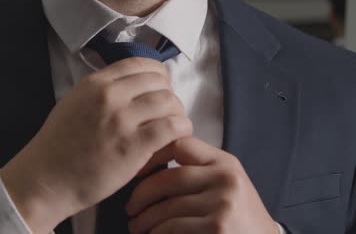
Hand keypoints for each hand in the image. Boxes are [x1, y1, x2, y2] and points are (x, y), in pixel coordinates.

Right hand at [0, 58, 192, 232]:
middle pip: (160, 81)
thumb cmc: (58, 145)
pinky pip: (172, 127)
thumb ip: (102, 91)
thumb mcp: (74, 103)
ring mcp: (122, 120)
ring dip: (177, 113)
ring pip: (169, 102)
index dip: (158, 76)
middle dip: (169, 95)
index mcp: (95, 83)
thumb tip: (132, 86)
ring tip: (172, 127)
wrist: (45, 180)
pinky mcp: (134, 146)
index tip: (158, 90)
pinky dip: (181, 130)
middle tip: (166, 113)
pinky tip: (176, 138)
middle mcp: (110, 95)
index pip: (141, 64)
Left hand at [127, 137, 278, 233]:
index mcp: (225, 163)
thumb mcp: (225, 184)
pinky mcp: (217, 228)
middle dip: (141, 195)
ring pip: (167, 207)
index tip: (137, 170)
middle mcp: (226, 179)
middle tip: (131, 207)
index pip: (181, 144)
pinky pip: (172, 228)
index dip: (153, 155)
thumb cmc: (239, 217)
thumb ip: (198, 172)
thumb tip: (149, 168)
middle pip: (169, 178)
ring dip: (145, 220)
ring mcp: (223, 204)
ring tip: (137, 226)